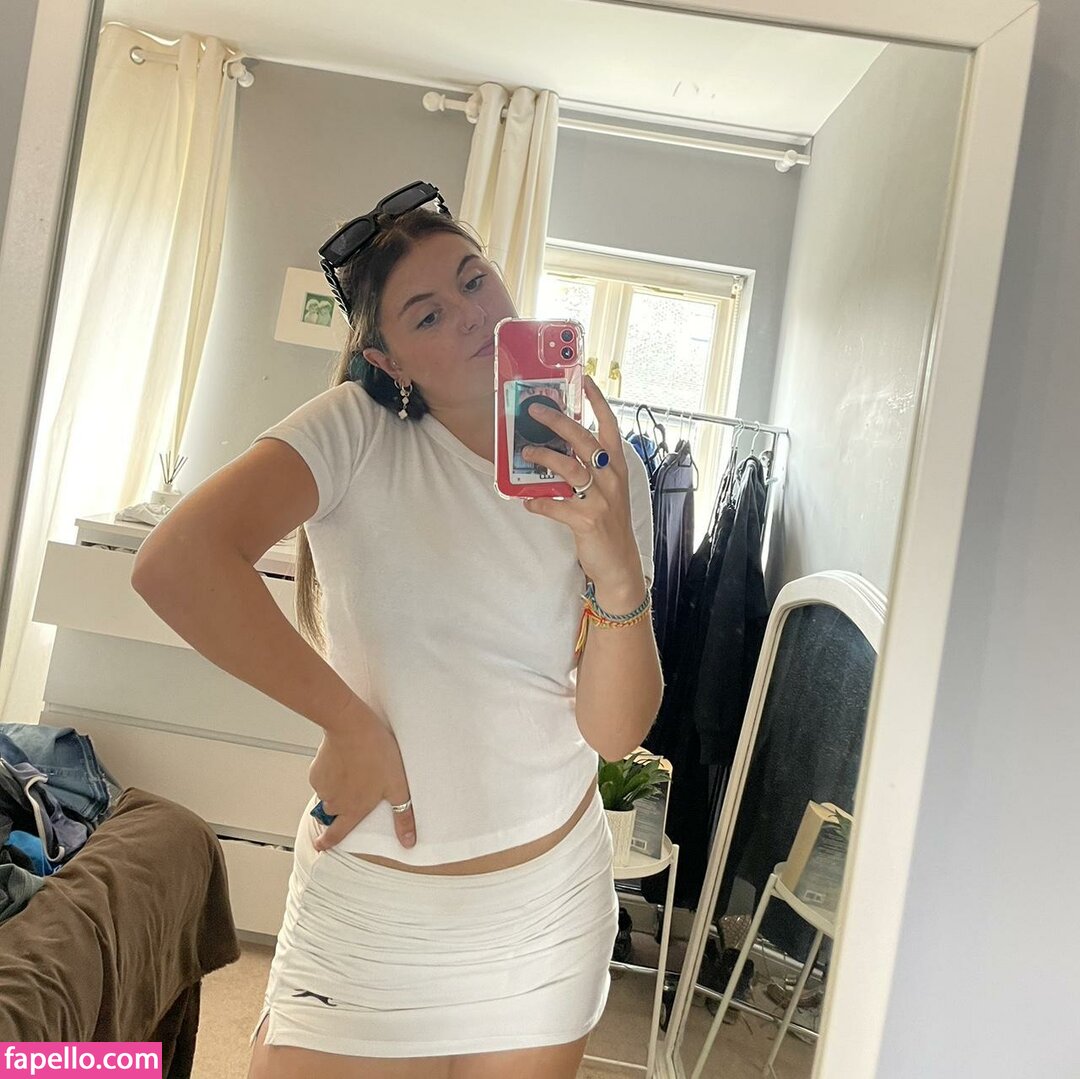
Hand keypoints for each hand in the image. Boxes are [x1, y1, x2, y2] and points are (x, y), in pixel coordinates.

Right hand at [308, 696, 415, 851]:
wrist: (352, 727)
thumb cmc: (376, 753)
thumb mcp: (398, 786)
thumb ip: (402, 816)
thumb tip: (408, 840)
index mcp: (353, 809)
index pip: (337, 834)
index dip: (328, 842)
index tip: (320, 845)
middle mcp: (334, 802)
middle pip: (335, 811)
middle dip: (343, 804)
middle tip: (356, 786)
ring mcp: (323, 787)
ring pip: (329, 792)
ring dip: (339, 786)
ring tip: (356, 767)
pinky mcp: (316, 771)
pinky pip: (323, 777)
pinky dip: (332, 772)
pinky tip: (344, 759)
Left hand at [521, 375, 643, 597]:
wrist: (619, 562)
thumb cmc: (609, 521)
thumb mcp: (608, 490)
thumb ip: (589, 468)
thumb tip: (557, 448)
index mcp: (616, 466)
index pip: (609, 426)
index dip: (597, 402)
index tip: (584, 380)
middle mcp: (611, 478)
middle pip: (584, 440)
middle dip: (558, 422)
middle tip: (536, 410)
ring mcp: (601, 499)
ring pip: (569, 468)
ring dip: (544, 458)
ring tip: (526, 452)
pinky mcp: (587, 520)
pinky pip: (556, 506)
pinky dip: (539, 502)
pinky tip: (527, 501)